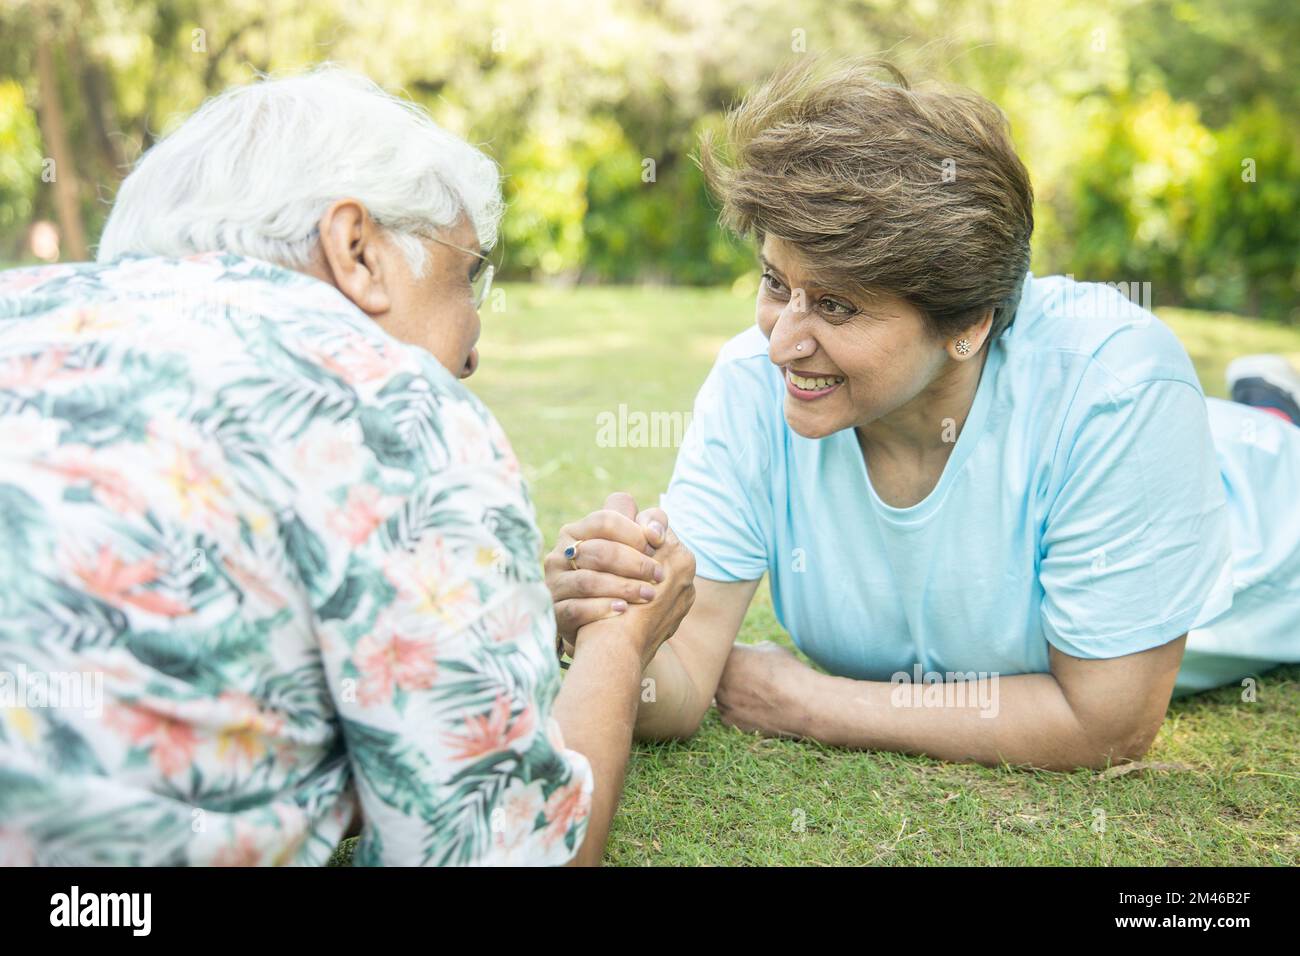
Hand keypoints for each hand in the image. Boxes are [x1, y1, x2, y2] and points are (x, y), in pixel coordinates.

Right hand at [545, 492, 669, 649]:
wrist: (600, 627)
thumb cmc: (621, 576)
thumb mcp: (633, 548)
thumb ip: (649, 526)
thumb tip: (655, 532)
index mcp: (578, 532)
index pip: (605, 521)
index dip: (634, 532)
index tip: (658, 546)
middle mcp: (561, 555)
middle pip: (599, 552)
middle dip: (635, 563)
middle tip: (659, 575)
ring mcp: (555, 584)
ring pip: (587, 582)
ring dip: (623, 587)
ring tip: (648, 595)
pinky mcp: (555, 612)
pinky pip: (576, 609)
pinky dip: (601, 609)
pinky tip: (623, 610)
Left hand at [714, 641, 814, 737]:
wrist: (802, 704)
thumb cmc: (788, 672)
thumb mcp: (770, 648)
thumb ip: (750, 649)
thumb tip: (746, 653)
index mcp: (726, 656)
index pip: (717, 651)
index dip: (729, 652)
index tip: (740, 655)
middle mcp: (718, 678)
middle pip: (714, 673)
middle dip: (725, 672)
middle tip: (746, 673)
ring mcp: (721, 701)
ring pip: (719, 693)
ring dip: (730, 691)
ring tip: (754, 691)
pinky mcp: (729, 720)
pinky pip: (727, 710)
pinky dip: (737, 708)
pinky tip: (755, 705)